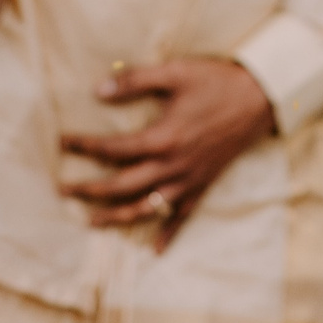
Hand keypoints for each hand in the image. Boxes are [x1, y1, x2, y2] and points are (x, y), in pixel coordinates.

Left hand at [59, 56, 277, 249]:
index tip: (62, 142)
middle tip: (62, 190)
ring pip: (146, 208)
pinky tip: (155, 250)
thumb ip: (135, 81)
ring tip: (91, 221)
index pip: (112, 149)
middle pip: (121, 186)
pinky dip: (168, 234)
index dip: (83, 146)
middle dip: (88, 190)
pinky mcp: (204, 186)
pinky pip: (183, 217)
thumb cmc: (217, 82)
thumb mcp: (175, 73)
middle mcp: (172, 167)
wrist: (261, 99)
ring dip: (116, 217)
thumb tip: (97, 90)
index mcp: (162, 139)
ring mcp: (189, 181)